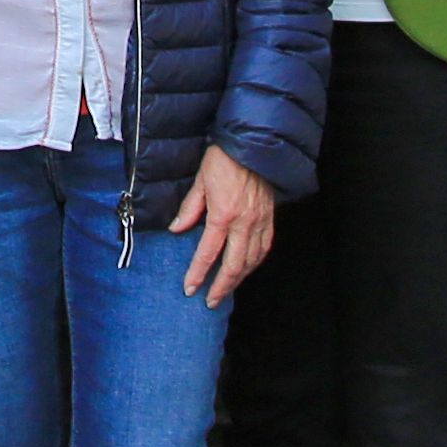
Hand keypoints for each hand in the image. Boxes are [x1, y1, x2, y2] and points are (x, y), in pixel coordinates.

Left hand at [168, 146, 274, 306]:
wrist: (253, 144)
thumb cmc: (224, 159)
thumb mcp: (200, 182)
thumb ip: (189, 209)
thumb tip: (177, 229)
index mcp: (223, 214)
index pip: (208, 252)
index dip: (198, 273)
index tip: (190, 288)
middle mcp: (244, 222)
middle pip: (234, 265)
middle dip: (221, 287)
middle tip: (210, 301)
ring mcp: (260, 221)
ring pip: (252, 260)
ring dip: (239, 279)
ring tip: (227, 290)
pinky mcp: (270, 217)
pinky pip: (264, 247)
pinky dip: (255, 262)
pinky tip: (247, 268)